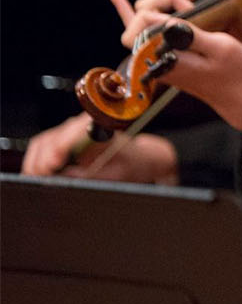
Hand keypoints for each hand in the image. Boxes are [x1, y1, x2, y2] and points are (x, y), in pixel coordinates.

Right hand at [21, 112, 176, 182]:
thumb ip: (92, 175)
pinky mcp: (65, 138)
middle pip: (54, 137)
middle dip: (43, 159)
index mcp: (103, 128)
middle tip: (41, 177)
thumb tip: (64, 177)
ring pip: (45, 141)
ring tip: (37, 178)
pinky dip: (37, 159)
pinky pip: (45, 145)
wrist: (141, 157)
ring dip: (37, 160)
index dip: (60, 147)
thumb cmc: (133, 164)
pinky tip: (37, 173)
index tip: (54, 164)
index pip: (74, 133)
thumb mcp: (118, 174)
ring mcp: (73, 130)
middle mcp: (84, 125)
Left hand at [108, 0, 241, 147]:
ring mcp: (157, 59)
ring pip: (143, 21)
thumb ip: (184, 32)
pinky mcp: (163, 58)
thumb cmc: (237, 72)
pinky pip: (142, 33)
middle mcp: (154, 60)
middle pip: (139, 17)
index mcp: (164, 57)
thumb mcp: (219, 47)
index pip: (142, 18)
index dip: (166, 1)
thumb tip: (150, 16)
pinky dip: (131, 15)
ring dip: (163, 3)